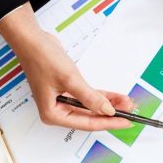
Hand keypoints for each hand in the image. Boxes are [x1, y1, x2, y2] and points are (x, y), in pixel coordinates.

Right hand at [0, 4, 133, 129]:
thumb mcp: (70, 80)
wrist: (32, 39)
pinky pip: (88, 97)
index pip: (87, 123)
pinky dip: (102, 96)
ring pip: (91, 107)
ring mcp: (63, 100)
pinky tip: (116, 97)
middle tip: (130, 112)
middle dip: (111, 114)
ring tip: (127, 103)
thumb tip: (108, 110)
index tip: (125, 122)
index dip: (108, 123)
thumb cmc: (42, 58)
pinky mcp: (68, 90)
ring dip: (109, 104)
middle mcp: (57, 110)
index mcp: (53, 114)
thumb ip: (90, 98)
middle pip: (90, 117)